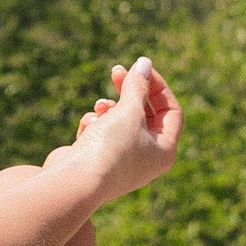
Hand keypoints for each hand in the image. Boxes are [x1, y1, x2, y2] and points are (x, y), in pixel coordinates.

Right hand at [44, 57, 182, 208]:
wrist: (75, 182)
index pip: (171, 112)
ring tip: (99, 107)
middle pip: (145, 115)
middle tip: (117, 71)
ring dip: (110, 108)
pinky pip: (101, 134)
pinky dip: (95, 124)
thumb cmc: (110, 148)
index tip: (140, 68)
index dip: (158, 87)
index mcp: (164, 151)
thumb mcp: (130, 111)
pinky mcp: (98, 162)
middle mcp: (146, 160)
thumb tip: (144, 63)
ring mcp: (121, 162)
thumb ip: (138, 85)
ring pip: (120, 123)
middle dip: (130, 92)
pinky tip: (88, 126)